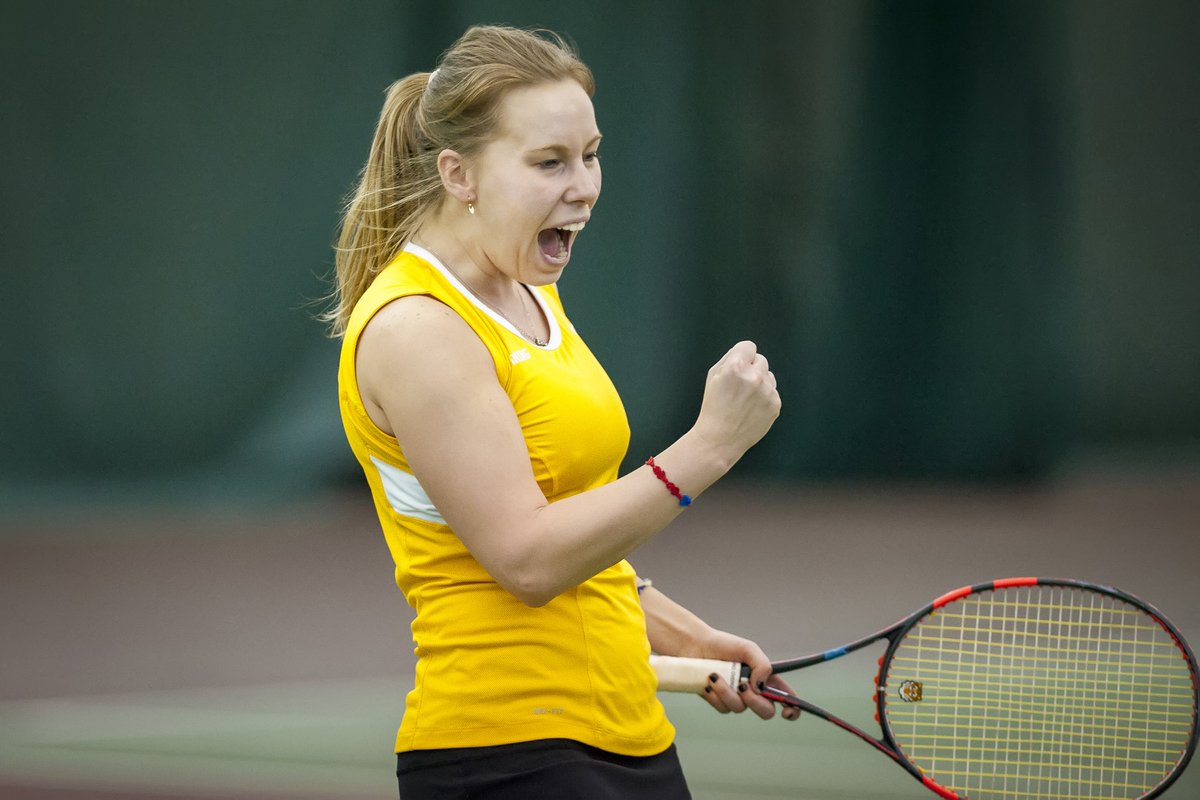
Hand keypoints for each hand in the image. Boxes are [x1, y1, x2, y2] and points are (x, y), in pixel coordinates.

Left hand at [690, 629, 800, 721]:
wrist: (695, 646)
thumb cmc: (723, 645)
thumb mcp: (748, 649)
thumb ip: (762, 665)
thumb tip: (761, 688)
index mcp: (766, 677)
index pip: (786, 697)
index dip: (792, 709)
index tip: (786, 712)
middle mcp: (753, 690)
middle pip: (766, 711)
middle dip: (755, 702)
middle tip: (743, 687)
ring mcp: (736, 698)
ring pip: (740, 709)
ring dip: (727, 693)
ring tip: (715, 676)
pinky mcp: (719, 701)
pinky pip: (722, 708)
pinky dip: (715, 695)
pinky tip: (708, 682)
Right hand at [692, 341, 779, 464]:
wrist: (721, 438)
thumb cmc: (714, 407)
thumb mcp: (712, 376)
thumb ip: (729, 358)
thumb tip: (745, 351)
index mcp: (735, 367)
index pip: (749, 346)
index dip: (742, 356)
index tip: (738, 366)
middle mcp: (754, 377)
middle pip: (761, 359)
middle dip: (751, 368)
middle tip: (739, 386)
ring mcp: (767, 391)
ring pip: (769, 375)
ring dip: (760, 382)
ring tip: (745, 398)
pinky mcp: (775, 404)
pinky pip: (773, 391)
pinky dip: (765, 397)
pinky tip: (752, 408)